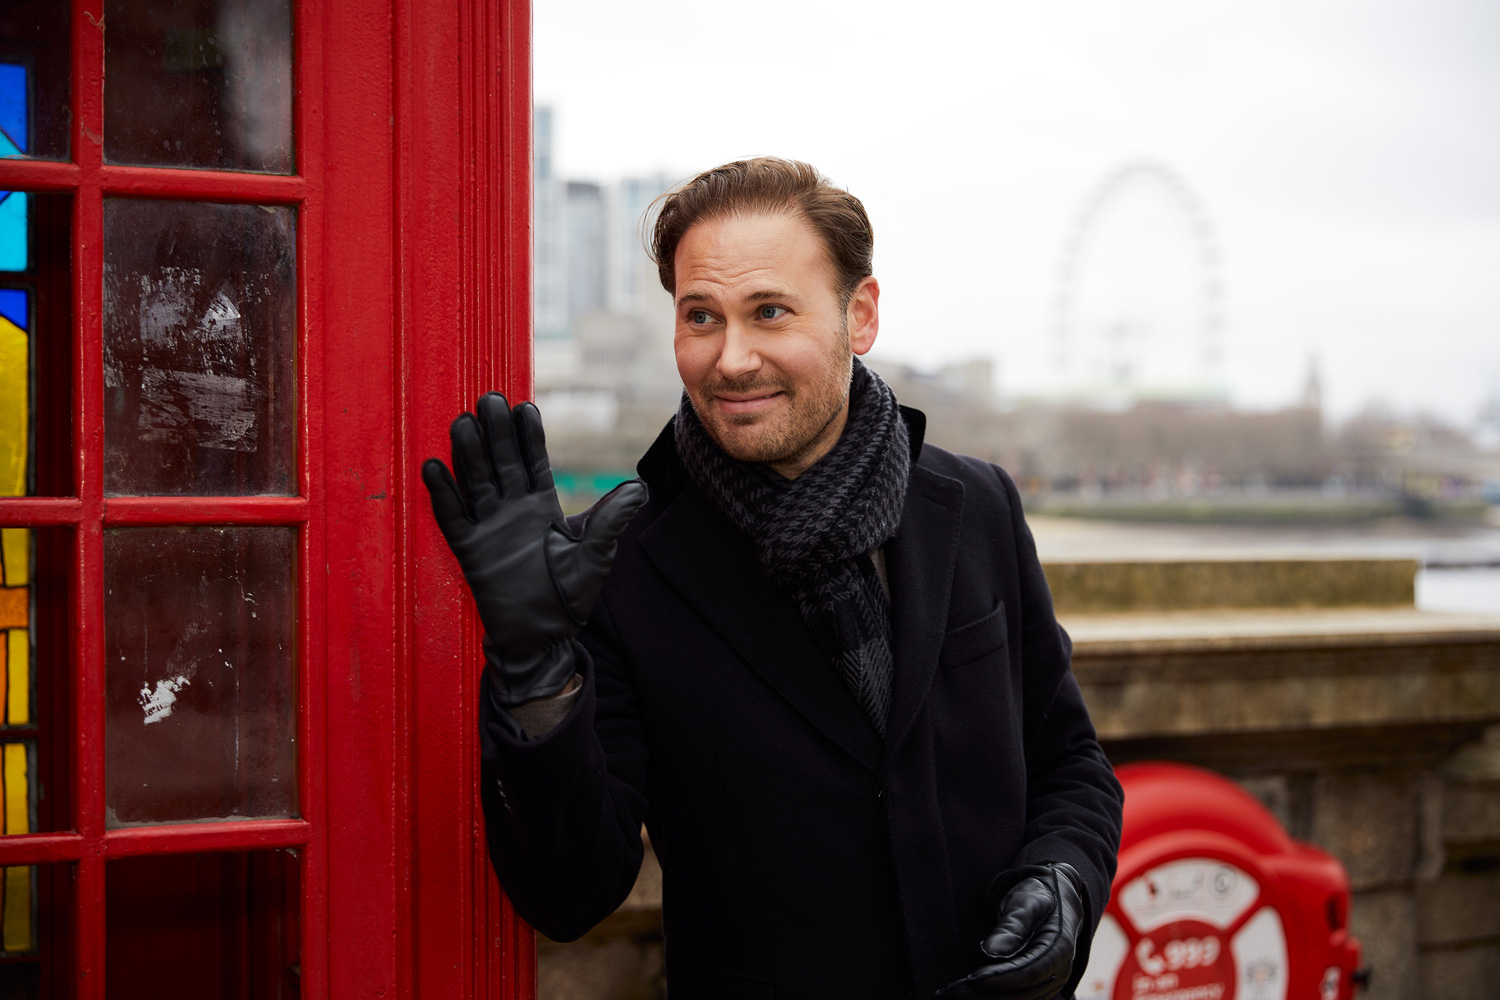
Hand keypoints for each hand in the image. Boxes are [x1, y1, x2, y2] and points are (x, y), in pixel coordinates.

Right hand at [422, 392, 647, 704]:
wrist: (542, 637)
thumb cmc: (570, 596)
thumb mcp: (595, 555)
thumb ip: (611, 520)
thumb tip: (640, 488)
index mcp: (542, 505)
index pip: (534, 462)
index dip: (528, 436)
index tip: (525, 408)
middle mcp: (513, 509)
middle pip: (501, 463)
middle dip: (496, 433)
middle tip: (488, 400)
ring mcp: (489, 527)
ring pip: (475, 482)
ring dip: (468, 453)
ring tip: (461, 423)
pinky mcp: (470, 550)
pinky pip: (453, 518)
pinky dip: (443, 494)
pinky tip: (434, 468)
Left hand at [936, 862, 1084, 999]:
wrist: (1052, 898)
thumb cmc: (1037, 896)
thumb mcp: (1026, 902)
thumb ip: (1012, 926)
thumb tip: (992, 952)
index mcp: (1061, 946)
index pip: (1031, 970)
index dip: (1002, 978)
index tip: (974, 979)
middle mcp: (1059, 969)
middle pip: (1025, 991)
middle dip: (991, 993)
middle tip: (957, 990)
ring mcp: (1051, 979)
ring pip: (1021, 997)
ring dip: (991, 997)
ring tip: (960, 992)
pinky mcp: (1040, 984)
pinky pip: (1020, 995)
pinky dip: (997, 995)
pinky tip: (973, 993)